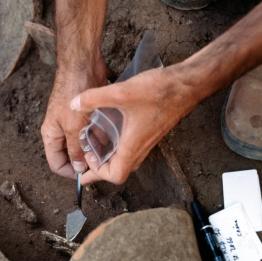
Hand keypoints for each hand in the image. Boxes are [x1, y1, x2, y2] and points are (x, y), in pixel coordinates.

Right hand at [41, 66, 106, 178]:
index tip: (87, 176)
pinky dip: (100, 135)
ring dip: (95, 148)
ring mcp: (73, 123)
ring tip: (108, 149)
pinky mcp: (85, 115)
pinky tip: (111, 135)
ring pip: (84, 145)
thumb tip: (79, 169)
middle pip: (71, 156)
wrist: (81, 66)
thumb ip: (75, 150)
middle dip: (85, 160)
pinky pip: (92, 132)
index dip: (70, 173)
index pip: (56, 164)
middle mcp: (60, 131)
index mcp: (51, 136)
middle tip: (101, 164)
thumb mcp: (73, 127)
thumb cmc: (72, 93)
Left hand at [70, 65, 198, 184]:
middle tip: (84, 166)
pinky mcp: (149, 132)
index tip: (89, 157)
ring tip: (93, 151)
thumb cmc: (161, 92)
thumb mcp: (122, 92)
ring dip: (108, 160)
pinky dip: (117, 149)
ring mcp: (146, 141)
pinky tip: (110, 134)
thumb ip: (95, 98)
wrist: (187, 85)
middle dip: (99, 171)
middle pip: (118, 171)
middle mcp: (140, 148)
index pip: (115, 175)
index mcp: (133, 145)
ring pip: (125, 161)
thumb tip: (74, 104)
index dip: (98, 172)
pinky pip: (131, 150)